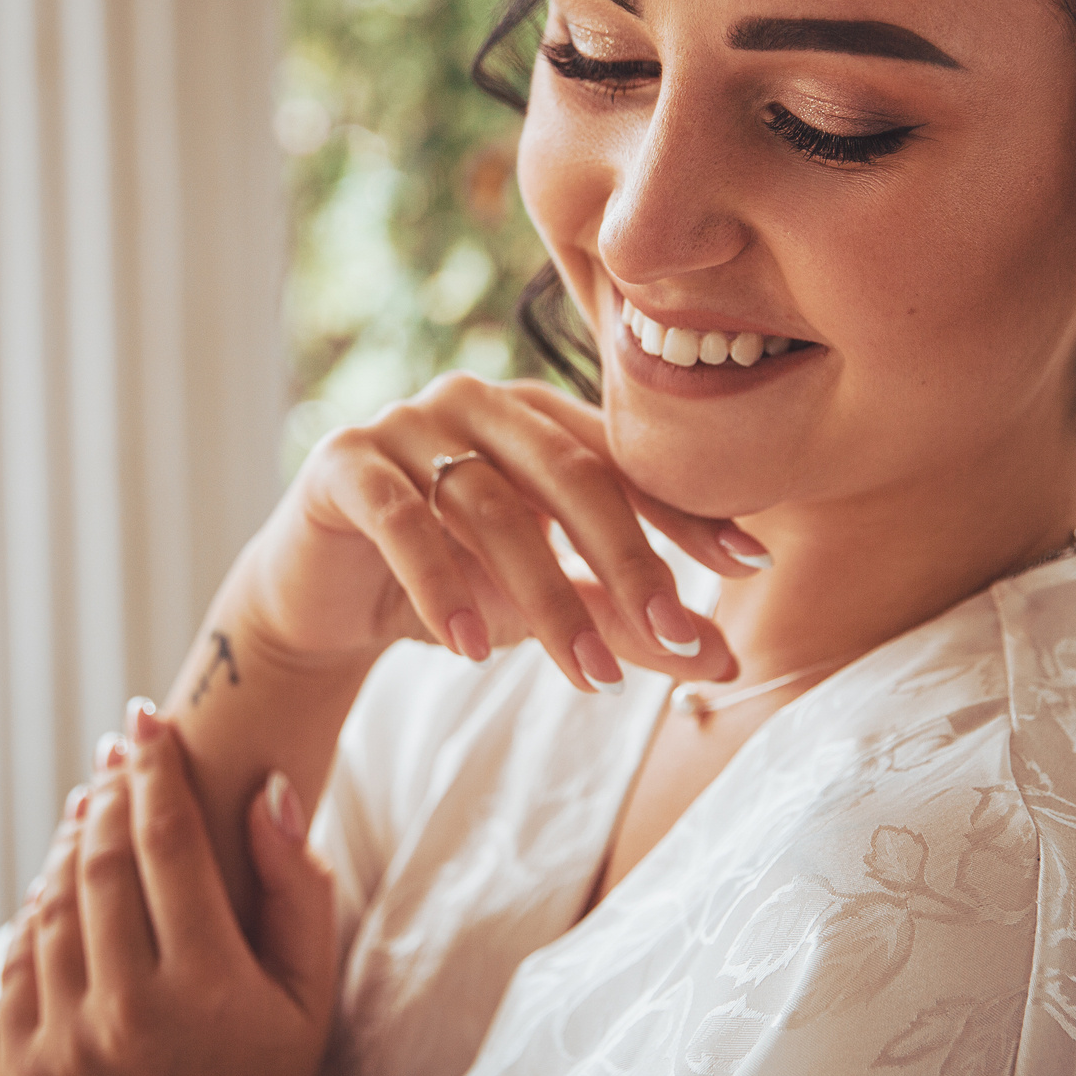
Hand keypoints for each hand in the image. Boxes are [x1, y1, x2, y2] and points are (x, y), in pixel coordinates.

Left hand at [0, 704, 335, 1075]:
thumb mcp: (309, 990)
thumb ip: (297, 887)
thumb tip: (269, 788)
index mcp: (210, 987)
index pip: (169, 845)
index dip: (156, 772)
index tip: (150, 721)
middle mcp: (132, 1015)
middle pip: (102, 866)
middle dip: (110, 795)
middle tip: (120, 752)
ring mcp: (70, 1048)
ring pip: (53, 909)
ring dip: (69, 847)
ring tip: (91, 806)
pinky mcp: (29, 1074)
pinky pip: (19, 964)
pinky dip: (37, 913)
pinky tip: (61, 882)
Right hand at [221, 373, 760, 693]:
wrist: (323, 599)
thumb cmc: (452, 584)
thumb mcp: (547, 603)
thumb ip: (626, 621)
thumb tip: (726, 663)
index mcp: (536, 414)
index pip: (624, 458)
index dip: (686, 511)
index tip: (752, 563)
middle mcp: (476, 402)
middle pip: (570, 474)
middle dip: (629, 561)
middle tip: (676, 634)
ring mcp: (404, 423)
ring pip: (492, 506)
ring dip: (546, 597)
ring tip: (588, 674)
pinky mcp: (341, 462)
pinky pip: (402, 520)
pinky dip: (444, 586)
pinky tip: (475, 649)